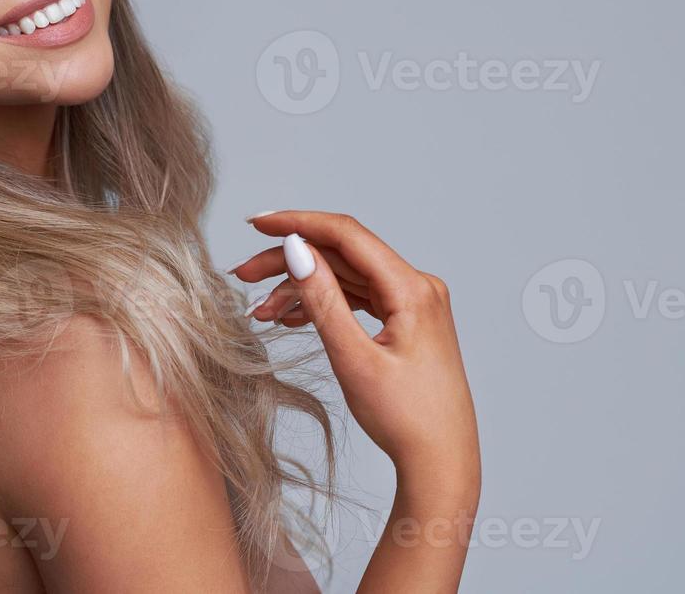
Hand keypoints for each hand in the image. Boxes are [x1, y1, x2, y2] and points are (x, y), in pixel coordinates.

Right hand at [234, 211, 478, 484]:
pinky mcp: (407, 321)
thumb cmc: (406, 418)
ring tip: (262, 312)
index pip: (346, 235)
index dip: (297, 223)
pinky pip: (358, 298)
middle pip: (342, 255)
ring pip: (346, 277)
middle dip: (289, 261)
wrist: (441, 462)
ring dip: (302, 288)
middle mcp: (417, 287)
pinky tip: (292, 318)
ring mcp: (414, 303)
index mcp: (412, 289)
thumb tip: (295, 248)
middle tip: (243, 276)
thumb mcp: (353, 358)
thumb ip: (323, 300)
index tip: (256, 223)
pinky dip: (324, 304)